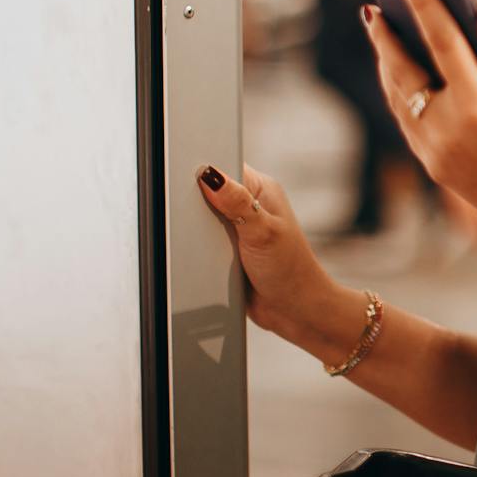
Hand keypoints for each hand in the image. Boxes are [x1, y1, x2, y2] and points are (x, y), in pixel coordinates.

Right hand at [194, 162, 347, 342]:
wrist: (293, 310)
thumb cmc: (290, 269)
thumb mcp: (262, 232)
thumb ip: (237, 202)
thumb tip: (210, 174)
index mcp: (261, 189)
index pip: (225, 166)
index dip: (204, 169)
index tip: (183, 176)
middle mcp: (249, 205)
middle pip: (209, 192)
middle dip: (195, 202)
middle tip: (186, 213)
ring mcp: (237, 228)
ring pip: (202, 219)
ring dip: (195, 229)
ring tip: (192, 236)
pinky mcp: (226, 250)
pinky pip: (202, 242)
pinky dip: (197, 247)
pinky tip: (192, 252)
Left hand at [361, 0, 476, 250]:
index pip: (441, 39)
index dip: (423, 1)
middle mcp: (446, 128)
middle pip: (402, 69)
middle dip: (386, 33)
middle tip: (373, 3)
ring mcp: (434, 151)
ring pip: (397, 97)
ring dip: (386, 62)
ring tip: (381, 32)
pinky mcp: (434, 167)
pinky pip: (404, 121)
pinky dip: (397, 92)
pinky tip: (400, 74)